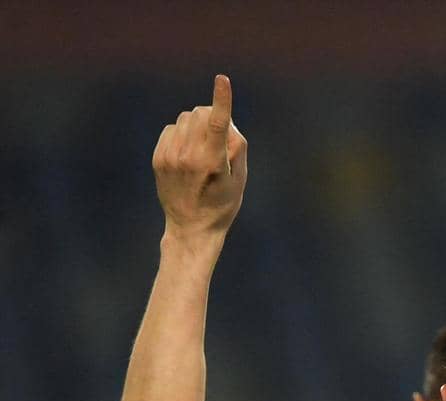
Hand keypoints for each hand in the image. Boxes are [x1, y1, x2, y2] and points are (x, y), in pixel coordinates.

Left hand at [152, 75, 247, 241]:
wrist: (191, 228)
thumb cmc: (223, 203)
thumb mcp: (240, 178)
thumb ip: (236, 146)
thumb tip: (224, 121)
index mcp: (213, 162)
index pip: (218, 123)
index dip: (222, 99)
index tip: (222, 79)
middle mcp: (188, 156)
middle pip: (201, 113)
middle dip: (213, 116)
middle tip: (220, 139)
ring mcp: (170, 156)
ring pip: (185, 118)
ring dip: (197, 124)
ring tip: (203, 148)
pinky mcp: (158, 157)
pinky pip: (171, 128)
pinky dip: (182, 133)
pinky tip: (188, 153)